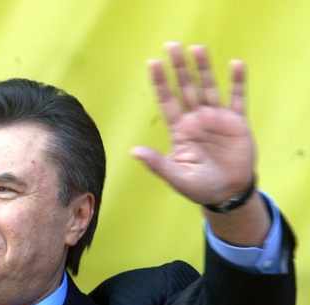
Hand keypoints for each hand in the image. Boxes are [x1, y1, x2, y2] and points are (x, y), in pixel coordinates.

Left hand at [131, 42, 253, 206]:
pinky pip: (238, 98)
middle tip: (171, 46)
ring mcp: (216, 118)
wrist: (228, 193)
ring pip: (208, 87)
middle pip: (186, 88)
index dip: (160, 82)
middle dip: (178, 68)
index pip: (167, 101)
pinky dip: (237, 82)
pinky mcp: (237, 122)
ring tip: (197, 48)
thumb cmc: (199, 186)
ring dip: (203, 68)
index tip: (152, 63)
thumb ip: (157, 164)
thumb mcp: (176, 177)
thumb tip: (133, 151)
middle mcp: (196, 119)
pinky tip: (235, 65)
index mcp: (179, 130)